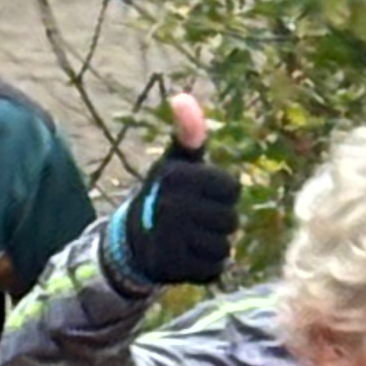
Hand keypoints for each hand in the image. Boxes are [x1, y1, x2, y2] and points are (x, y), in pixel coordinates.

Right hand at [101, 93, 239, 290]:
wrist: (132, 242)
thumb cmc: (165, 196)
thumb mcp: (176, 164)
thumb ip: (188, 134)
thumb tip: (183, 97)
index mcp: (174, 176)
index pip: (232, 189)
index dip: (223, 194)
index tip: (202, 195)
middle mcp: (170, 206)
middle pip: (231, 219)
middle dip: (219, 221)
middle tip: (195, 220)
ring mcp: (170, 239)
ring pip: (224, 245)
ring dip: (213, 244)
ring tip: (191, 238)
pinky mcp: (173, 268)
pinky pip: (215, 268)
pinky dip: (207, 265)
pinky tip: (189, 256)